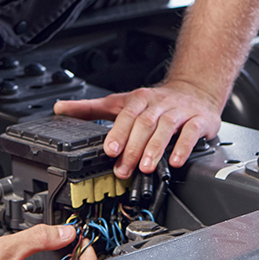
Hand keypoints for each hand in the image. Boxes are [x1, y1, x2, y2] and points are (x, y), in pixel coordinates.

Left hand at [53, 79, 220, 179]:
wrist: (194, 90)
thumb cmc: (155, 101)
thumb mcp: (122, 102)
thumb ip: (91, 108)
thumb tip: (60, 109)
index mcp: (139, 99)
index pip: (126, 114)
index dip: (118, 132)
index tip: (110, 150)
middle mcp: (159, 103)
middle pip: (145, 123)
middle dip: (134, 147)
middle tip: (124, 169)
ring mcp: (180, 111)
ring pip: (166, 128)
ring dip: (155, 148)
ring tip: (146, 168)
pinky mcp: (199, 120)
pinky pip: (191, 132)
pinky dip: (183, 147)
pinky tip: (175, 161)